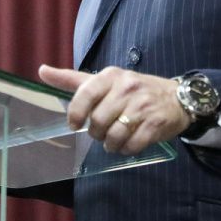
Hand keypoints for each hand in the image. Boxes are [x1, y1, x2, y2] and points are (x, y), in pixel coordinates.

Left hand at [39, 65, 189, 154]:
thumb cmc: (134, 90)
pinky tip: (129, 143)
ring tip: (115, 140)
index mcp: (111, 76)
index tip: (74, 124)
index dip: (76, 113)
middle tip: (103, 132)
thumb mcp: (106, 81)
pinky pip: (132, 145)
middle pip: (99, 121)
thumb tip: (42, 71)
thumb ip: (73, 79)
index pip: (86, 93)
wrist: (177, 98)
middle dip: (97, 133)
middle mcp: (127, 87)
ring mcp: (143, 106)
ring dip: (111, 144)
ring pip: (114, 136)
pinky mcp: (155, 123)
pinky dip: (127, 149)